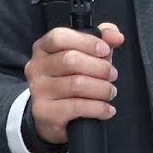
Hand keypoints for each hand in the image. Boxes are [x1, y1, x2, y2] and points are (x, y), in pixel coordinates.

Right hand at [25, 23, 122, 144]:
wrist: (52, 115)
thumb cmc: (70, 79)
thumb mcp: (86, 55)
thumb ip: (102, 40)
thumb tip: (116, 37)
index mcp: (43, 48)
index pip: (59, 37)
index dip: (86, 42)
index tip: (105, 50)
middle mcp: (36, 67)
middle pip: (70, 60)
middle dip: (99, 68)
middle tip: (112, 75)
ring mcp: (38, 91)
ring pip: (76, 84)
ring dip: (102, 89)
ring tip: (110, 92)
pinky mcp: (44, 112)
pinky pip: (77, 107)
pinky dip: (98, 108)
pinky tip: (107, 109)